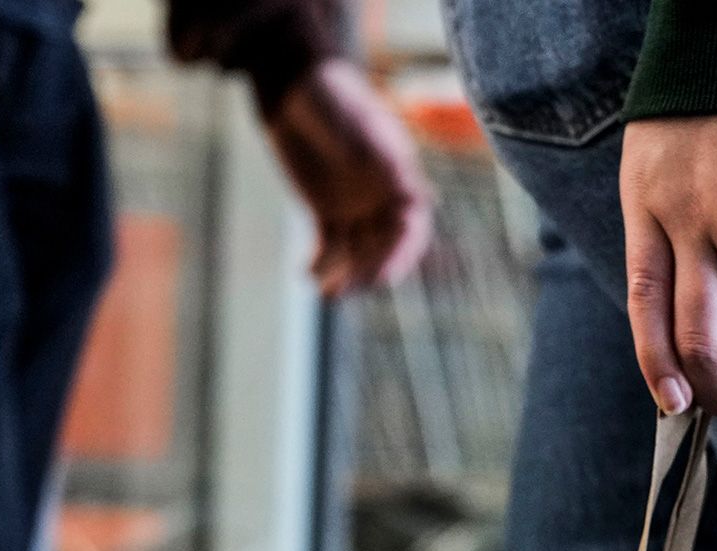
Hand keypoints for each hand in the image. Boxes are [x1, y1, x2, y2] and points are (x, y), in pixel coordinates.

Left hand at [263, 59, 433, 295]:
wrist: (295, 91)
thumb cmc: (334, 101)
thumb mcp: (360, 128)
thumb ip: (386, 161)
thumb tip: (421, 196)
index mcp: (398, 177)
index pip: (411, 227)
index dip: (402, 254)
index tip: (385, 276)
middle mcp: (381, 196)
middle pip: (384, 246)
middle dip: (369, 271)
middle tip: (346, 289)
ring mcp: (355, 205)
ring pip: (356, 252)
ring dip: (345, 274)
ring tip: (325, 292)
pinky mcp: (327, 210)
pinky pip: (328, 244)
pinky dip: (320, 262)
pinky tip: (306, 275)